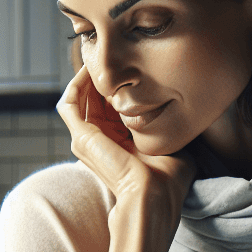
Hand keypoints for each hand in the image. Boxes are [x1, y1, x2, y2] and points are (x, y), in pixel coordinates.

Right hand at [56, 65, 195, 238]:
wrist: (155, 196)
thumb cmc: (168, 180)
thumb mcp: (171, 143)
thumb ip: (168, 126)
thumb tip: (182, 108)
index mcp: (118, 147)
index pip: (111, 108)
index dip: (120, 85)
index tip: (133, 66)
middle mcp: (99, 144)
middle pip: (93, 100)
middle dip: (103, 76)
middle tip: (115, 54)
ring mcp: (86, 142)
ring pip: (79, 98)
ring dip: (89, 76)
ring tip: (103, 58)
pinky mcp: (81, 138)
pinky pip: (69, 103)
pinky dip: (77, 83)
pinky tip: (92, 70)